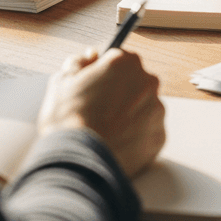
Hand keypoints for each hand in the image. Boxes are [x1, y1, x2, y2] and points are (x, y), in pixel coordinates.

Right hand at [37, 48, 165, 177]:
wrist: (76, 163)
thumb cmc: (67, 121)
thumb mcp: (61, 82)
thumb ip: (78, 62)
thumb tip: (90, 56)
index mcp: (125, 62)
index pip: (119, 62)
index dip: (104, 76)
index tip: (95, 90)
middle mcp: (147, 81)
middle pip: (135, 84)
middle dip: (120, 95)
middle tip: (98, 114)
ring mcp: (156, 109)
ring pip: (144, 109)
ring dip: (130, 117)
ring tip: (106, 133)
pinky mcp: (159, 136)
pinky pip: (149, 133)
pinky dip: (136, 139)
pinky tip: (116, 145)